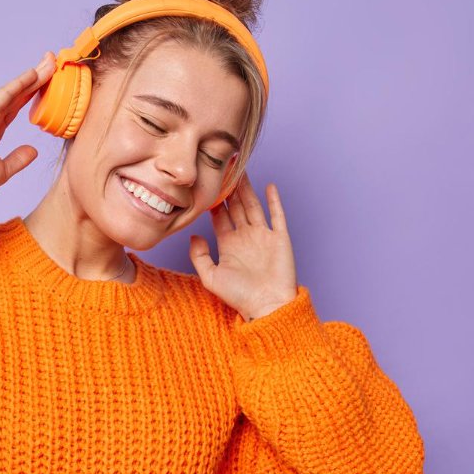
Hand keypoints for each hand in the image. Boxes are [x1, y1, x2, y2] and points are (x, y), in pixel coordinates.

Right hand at [0, 51, 56, 200]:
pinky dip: (20, 83)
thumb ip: (17, 159)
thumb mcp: (1, 170)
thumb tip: (33, 150)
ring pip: (14, 90)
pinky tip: (34, 73)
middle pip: (18, 94)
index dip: (31, 94)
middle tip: (52, 63)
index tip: (47, 83)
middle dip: (36, 79)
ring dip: (33, 76)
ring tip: (50, 61)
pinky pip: (6, 95)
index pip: (16, 107)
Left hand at [188, 172, 298, 321]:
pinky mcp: (280, 238)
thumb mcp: (211, 277)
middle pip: (236, 206)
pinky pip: (277, 215)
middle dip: (230, 188)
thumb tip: (193, 235)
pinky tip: (269, 186)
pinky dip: (274, 200)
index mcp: (228, 244)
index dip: (214, 200)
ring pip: (253, 205)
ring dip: (248, 188)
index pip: (220, 216)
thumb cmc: (239, 296)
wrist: (267, 306)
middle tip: (224, 167)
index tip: (208, 182)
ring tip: (241, 169)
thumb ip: (199, 256)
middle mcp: (245, 236)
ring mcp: (263, 236)